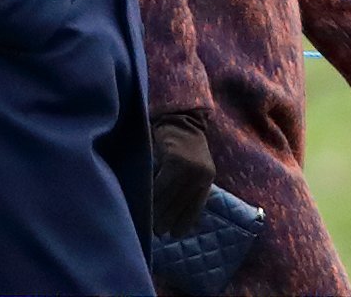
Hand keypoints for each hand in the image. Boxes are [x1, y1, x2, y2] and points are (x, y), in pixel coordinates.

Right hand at [151, 111, 215, 236]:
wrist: (179, 115)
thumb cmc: (182, 143)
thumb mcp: (192, 166)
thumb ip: (187, 187)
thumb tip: (174, 216)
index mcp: (207, 178)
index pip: (195, 208)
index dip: (183, 223)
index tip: (172, 235)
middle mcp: (200, 175)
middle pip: (180, 205)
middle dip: (166, 220)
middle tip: (154, 231)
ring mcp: (188, 167)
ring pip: (168, 198)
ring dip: (156, 211)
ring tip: (146, 219)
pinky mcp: (174, 159)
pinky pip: (159, 184)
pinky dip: (151, 194)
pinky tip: (144, 201)